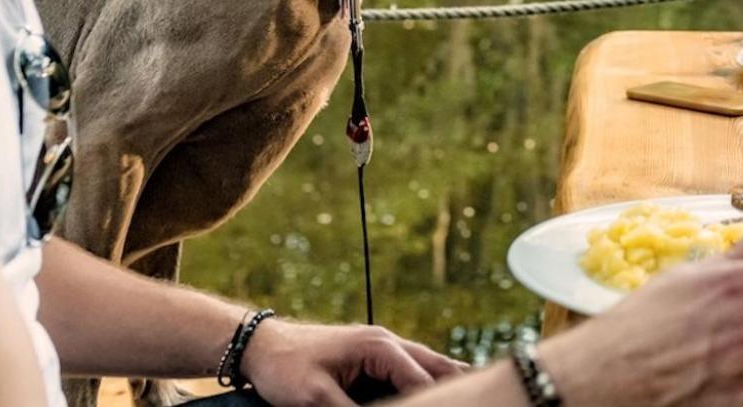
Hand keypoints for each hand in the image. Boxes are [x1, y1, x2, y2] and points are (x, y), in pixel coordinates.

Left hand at [242, 316, 465, 405]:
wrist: (260, 347)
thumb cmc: (286, 368)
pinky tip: (431, 397)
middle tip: (482, 396)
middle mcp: (387, 343)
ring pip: (424, 367)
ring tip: (468, 395)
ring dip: (442, 383)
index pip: (424, 381)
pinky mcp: (370, 359)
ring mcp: (379, 349)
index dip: (443, 402)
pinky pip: (406, 372)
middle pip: (436, 367)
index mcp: (380, 347)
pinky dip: (422, 384)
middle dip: (458, 385)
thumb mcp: (318, 400)